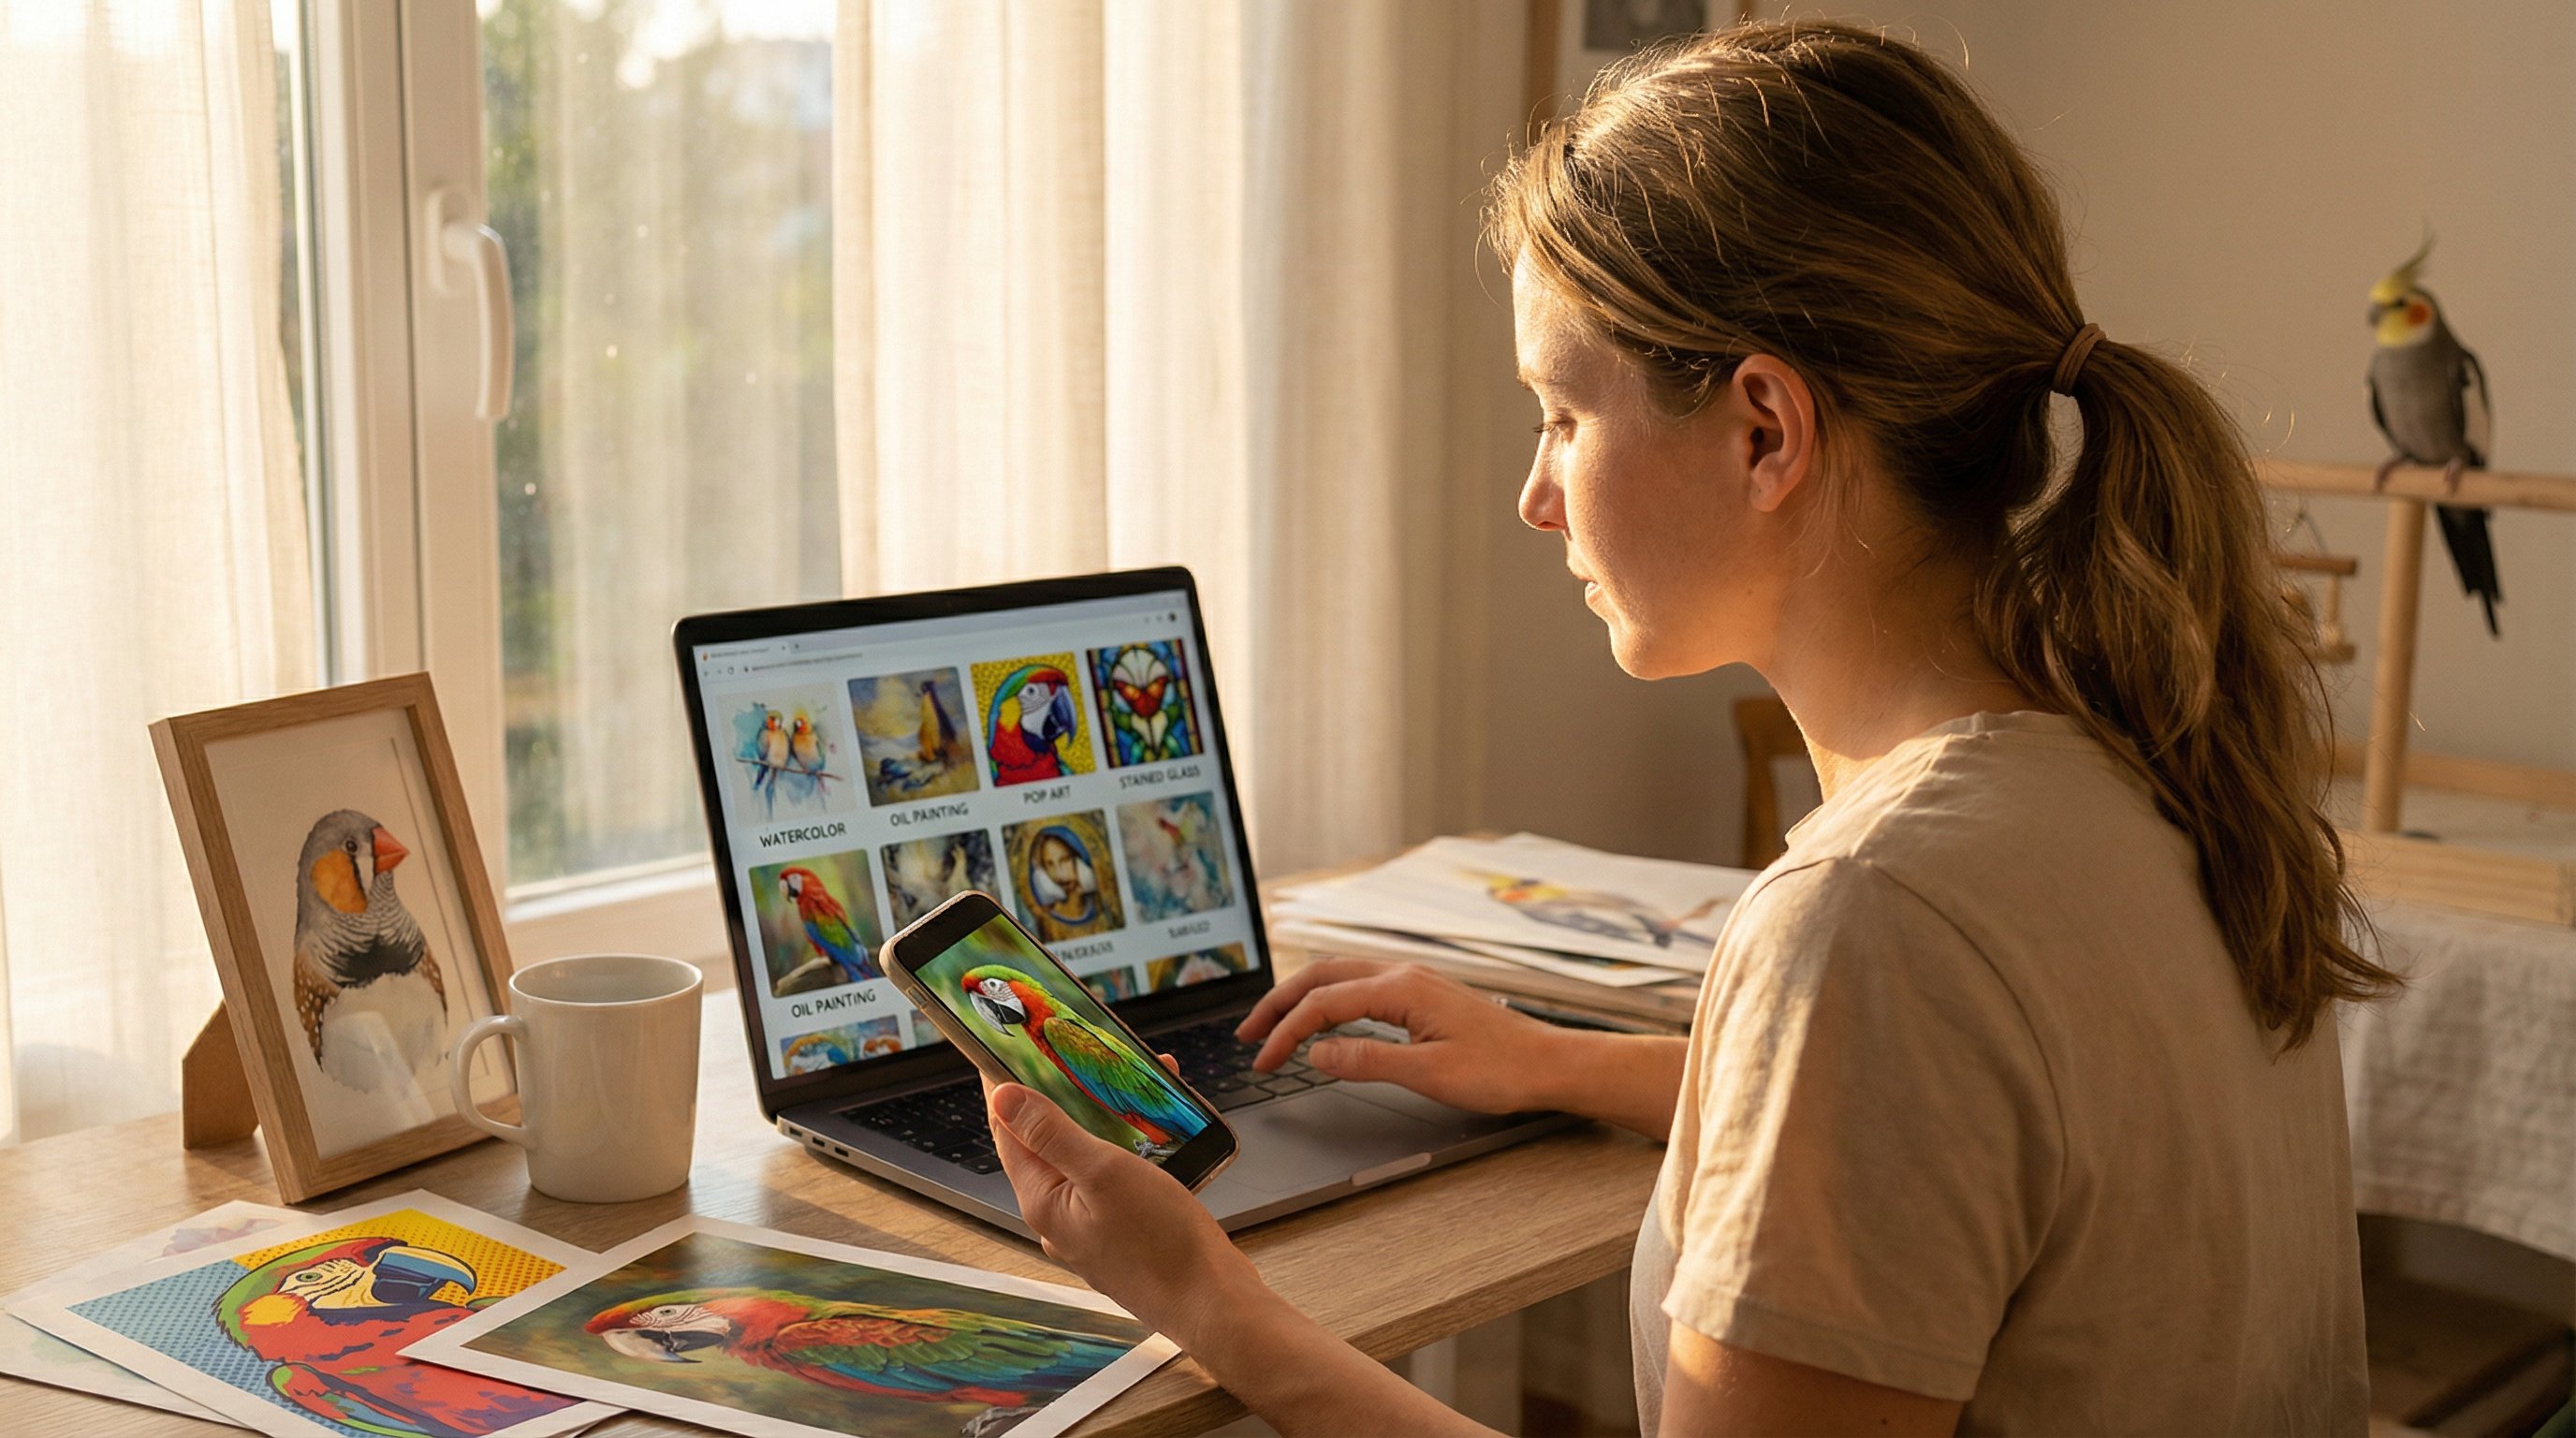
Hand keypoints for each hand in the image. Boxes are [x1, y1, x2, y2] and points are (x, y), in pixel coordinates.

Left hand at [982, 1073, 1264, 1344]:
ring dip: (1104, 1116)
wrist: (1212, 1302)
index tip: (1007, 1046)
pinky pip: (1114, 1175)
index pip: (1007, 1131)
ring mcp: (1091, 1225)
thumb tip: (1003, 1098)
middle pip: (1046, 1140)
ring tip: (1131, 1081)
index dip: (1005, 1086)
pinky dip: (1129, 1144)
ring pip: (1086, 1155)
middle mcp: (1060, 1215)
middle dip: (1063, 1093)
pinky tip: (1156, 1127)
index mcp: (1043, 1200)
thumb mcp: (1105, 1173)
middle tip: (1079, 1053)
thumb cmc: (1162, 1244)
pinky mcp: (1122, 1230)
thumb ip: (1052, 1134)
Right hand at [1234, 957, 1570, 1114]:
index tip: (1263, 1060)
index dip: (1286, 1032)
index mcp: (1402, 988)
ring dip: (1303, 997)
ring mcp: (1414, 982)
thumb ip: (1368, 1060)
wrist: (1550, 1063)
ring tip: (1274, 1025)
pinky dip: (1330, 999)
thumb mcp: (1429, 1074)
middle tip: (1248, 1034)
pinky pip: (1362, 986)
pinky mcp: (1423, 995)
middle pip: (1323, 975)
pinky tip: (1326, 1020)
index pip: (1324, 1003)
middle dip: (1280, 1002)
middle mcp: (1404, 975)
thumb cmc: (1502, 1070)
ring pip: (1341, 976)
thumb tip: (1318, 1053)